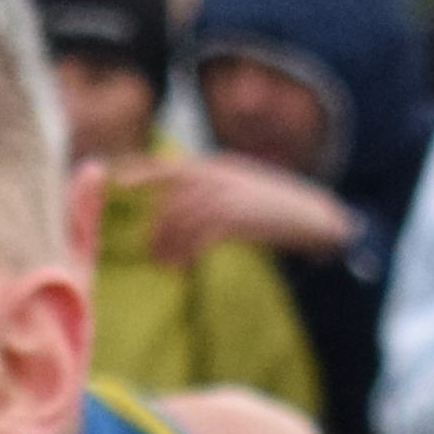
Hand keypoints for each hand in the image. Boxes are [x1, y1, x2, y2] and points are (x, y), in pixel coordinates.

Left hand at [138, 151, 356, 264]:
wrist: (315, 216)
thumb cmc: (275, 211)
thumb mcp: (241, 193)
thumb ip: (211, 195)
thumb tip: (180, 214)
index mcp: (218, 166)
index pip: (170, 165)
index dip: (142, 170)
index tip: (118, 180)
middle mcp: (220, 174)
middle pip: (172, 197)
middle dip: (157, 227)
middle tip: (152, 255)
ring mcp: (229, 192)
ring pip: (182, 217)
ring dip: (170, 245)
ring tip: (168, 267)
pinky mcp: (238, 215)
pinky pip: (199, 233)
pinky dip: (187, 253)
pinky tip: (183, 268)